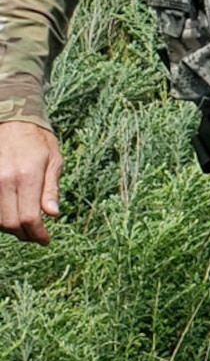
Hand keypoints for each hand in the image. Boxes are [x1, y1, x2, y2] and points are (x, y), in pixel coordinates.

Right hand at [0, 121, 62, 245]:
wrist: (11, 121)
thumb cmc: (37, 140)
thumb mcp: (54, 160)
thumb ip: (51, 188)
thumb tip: (52, 214)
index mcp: (28, 176)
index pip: (30, 217)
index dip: (37, 234)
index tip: (44, 239)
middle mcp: (5, 181)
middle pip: (10, 223)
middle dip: (24, 234)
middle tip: (35, 235)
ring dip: (10, 228)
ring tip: (24, 227)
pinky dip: (0, 217)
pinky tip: (10, 214)